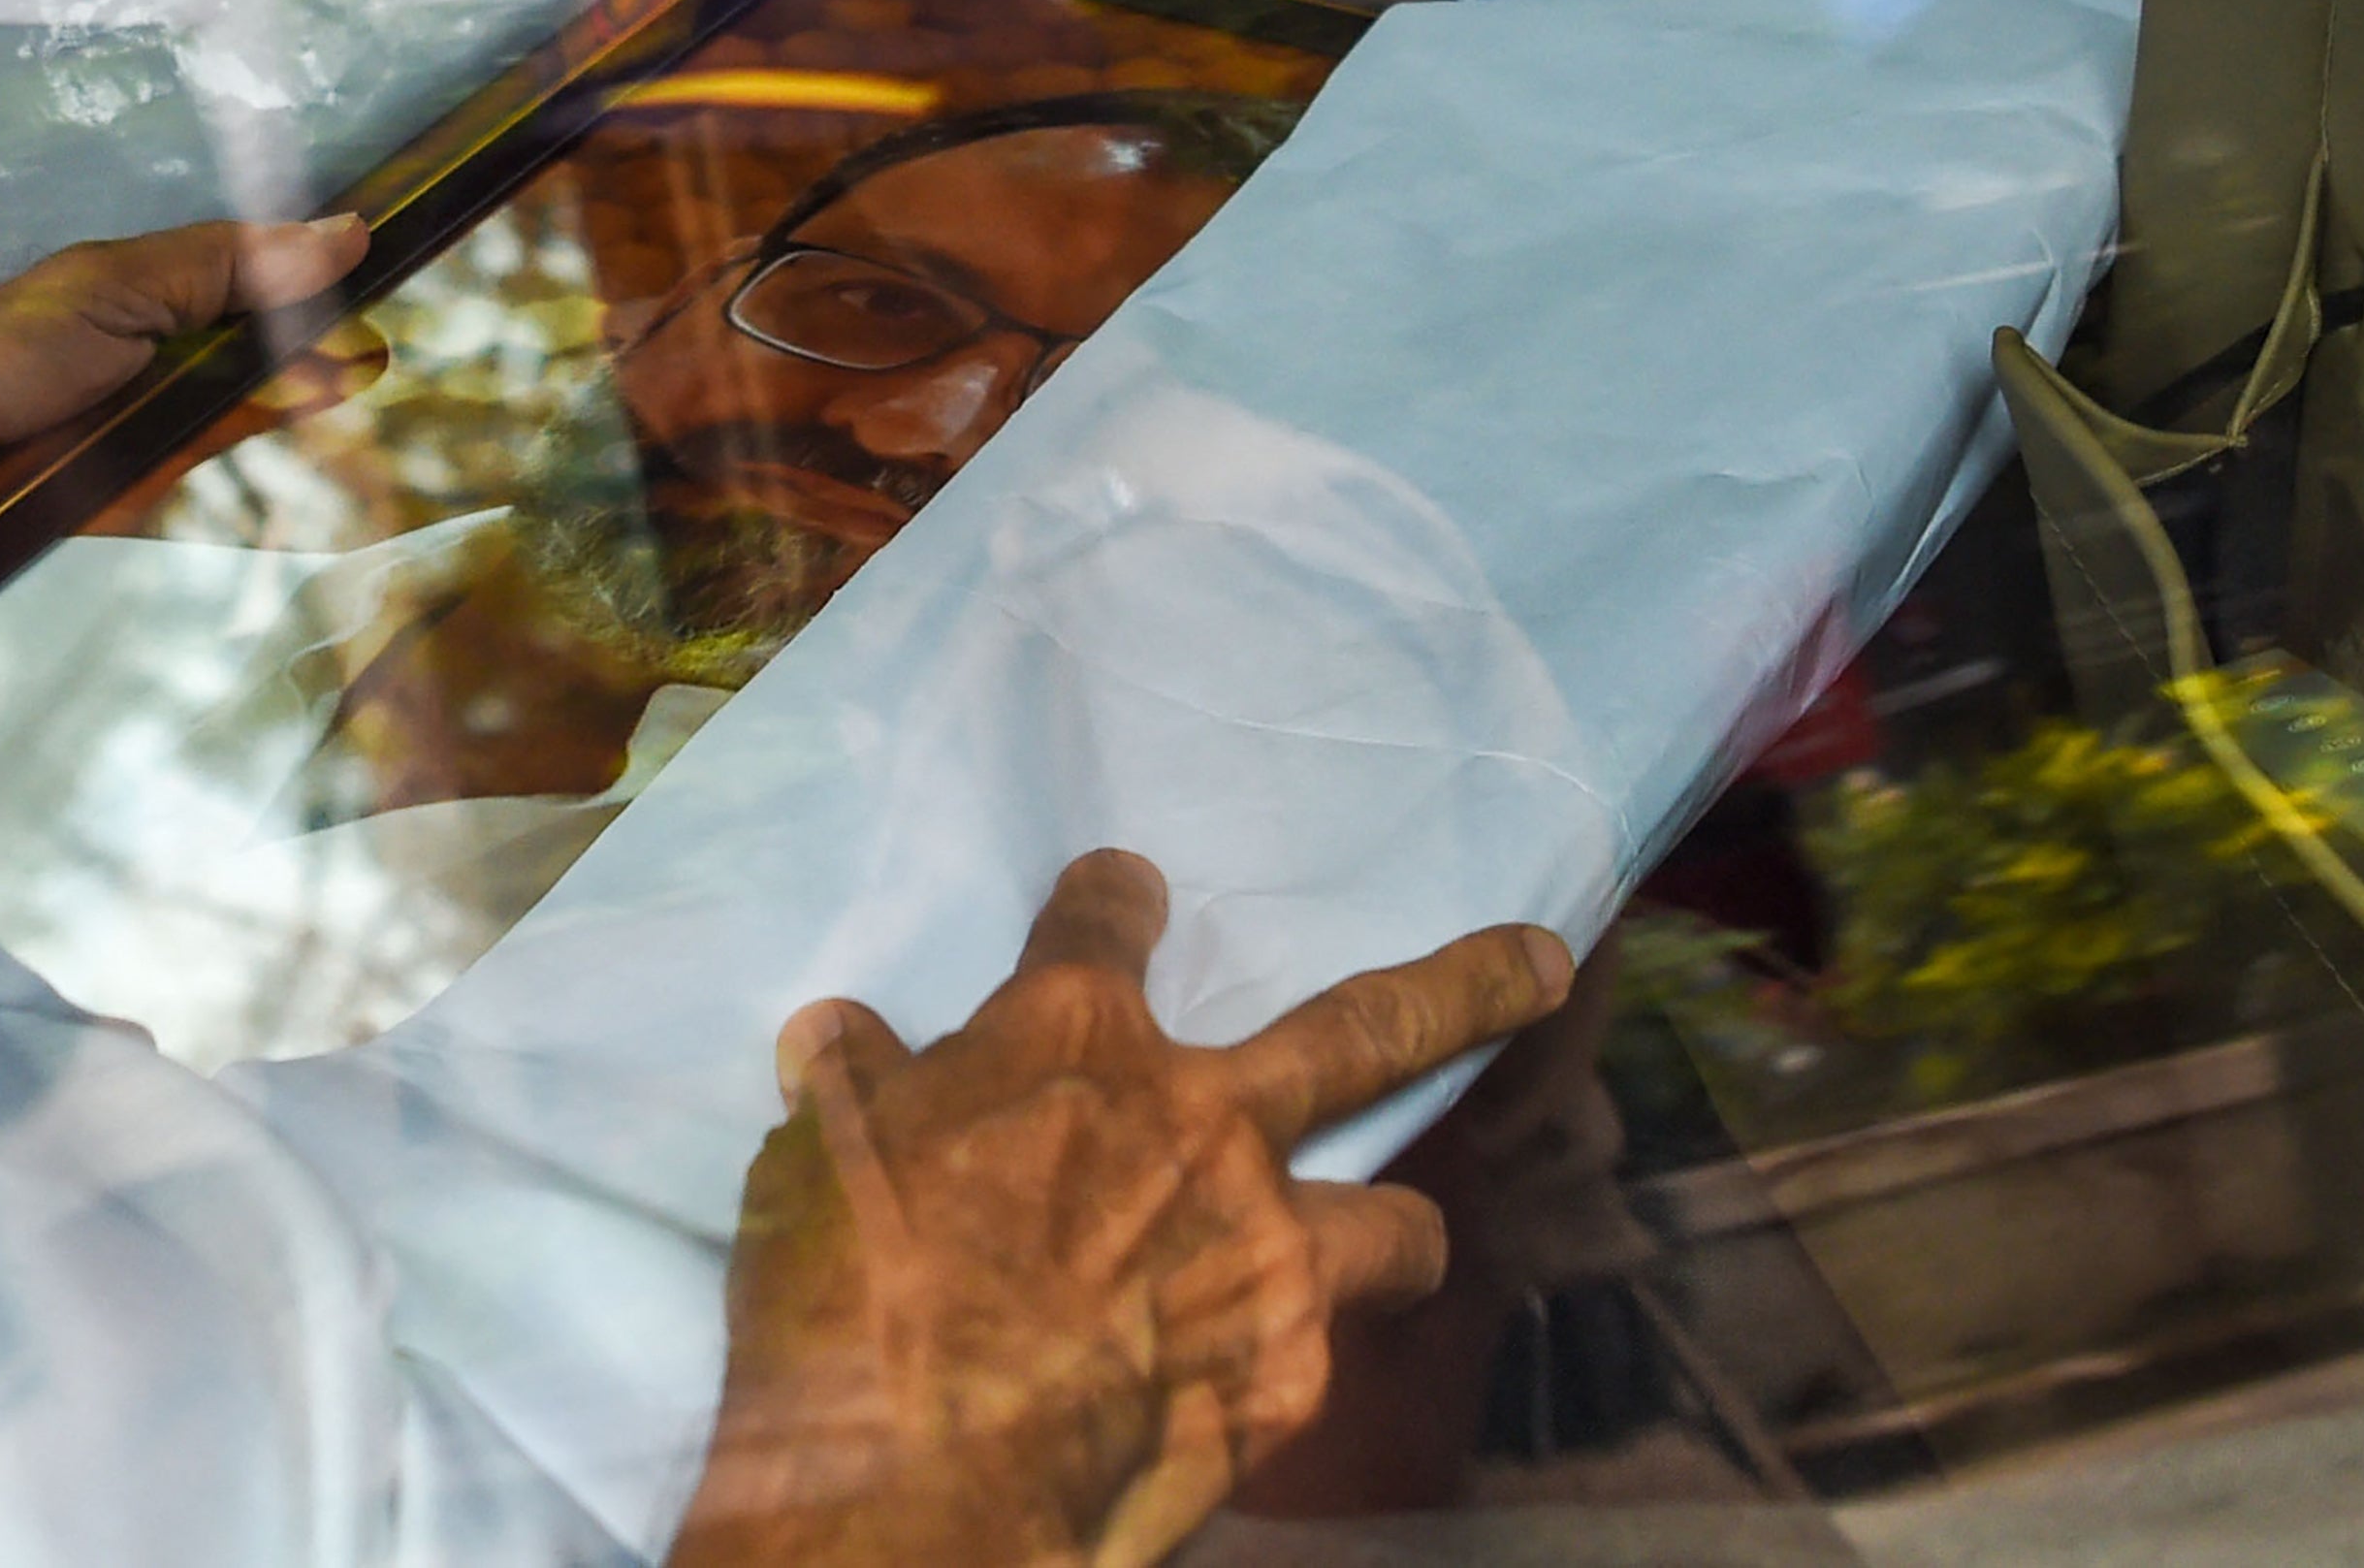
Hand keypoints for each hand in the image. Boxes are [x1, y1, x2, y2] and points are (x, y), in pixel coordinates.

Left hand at [0, 213, 371, 536]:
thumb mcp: (113, 288)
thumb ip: (227, 266)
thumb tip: (347, 228)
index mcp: (156, 300)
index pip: (267, 286)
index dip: (330, 283)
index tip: (397, 271)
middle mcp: (171, 368)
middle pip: (284, 361)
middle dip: (344, 355)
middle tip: (396, 356)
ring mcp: (170, 445)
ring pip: (273, 431)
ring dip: (324, 420)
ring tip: (381, 414)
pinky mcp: (162, 516)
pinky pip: (243, 506)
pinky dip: (291, 498)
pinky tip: (345, 485)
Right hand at [669, 850, 1575, 1567]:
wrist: (915, 1473)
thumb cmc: (845, 1292)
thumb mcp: (818, 1153)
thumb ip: (858, 1084)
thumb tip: (840, 1035)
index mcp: (1072, 1039)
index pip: (1106, 920)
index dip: (1113, 897)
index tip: (1125, 889)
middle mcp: (1200, 1117)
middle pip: (1372, 1024)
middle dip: (1469, 987)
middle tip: (1544, 962)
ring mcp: (1263, 1248)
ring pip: (1400, 1219)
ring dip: (1396, 1228)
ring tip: (1396, 1238)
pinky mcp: (1284, 1376)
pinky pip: (1314, 1354)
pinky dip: (1277, 1363)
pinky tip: (1236, 1392)